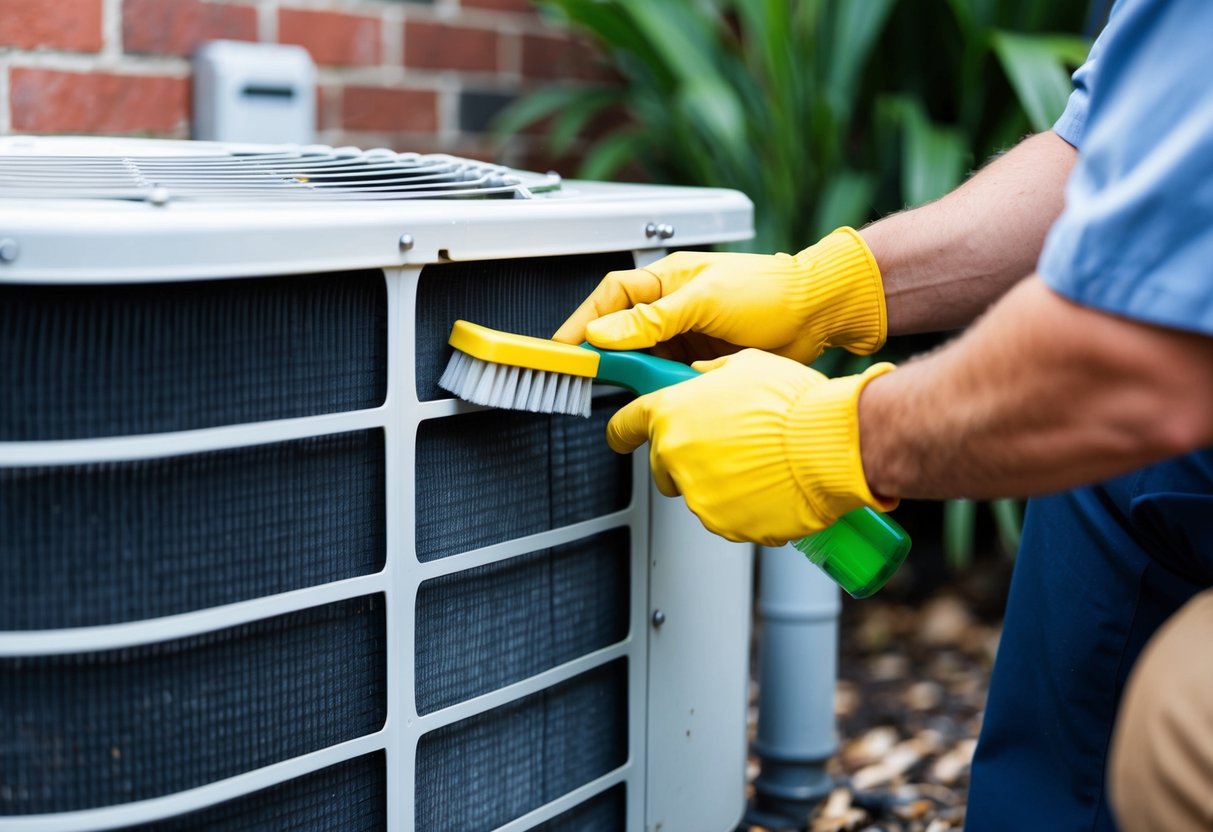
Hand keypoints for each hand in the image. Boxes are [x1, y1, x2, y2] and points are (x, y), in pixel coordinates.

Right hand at [553, 227, 886, 364]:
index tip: (564, 350)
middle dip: (608, 357)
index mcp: (667, 279)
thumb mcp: (705, 301)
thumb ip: (652, 320)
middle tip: (592, 379)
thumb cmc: (771, 290)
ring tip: (635, 390)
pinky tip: (664, 395)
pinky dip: (663, 388)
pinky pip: (669, 377)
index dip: (583, 323)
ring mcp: (687, 334)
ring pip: (644, 360)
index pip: (610, 298)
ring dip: (639, 376)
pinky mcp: (702, 361)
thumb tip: (605, 333)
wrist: (819, 313)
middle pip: (622, 333)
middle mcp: (673, 306)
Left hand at [606, 349, 896, 545]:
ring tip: (758, 463)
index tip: (621, 437)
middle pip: (662, 465)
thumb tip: (700, 378)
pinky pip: (724, 516)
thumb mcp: (746, 366)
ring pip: (696, 492)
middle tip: (726, 446)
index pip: (624, 425)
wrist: (831, 445)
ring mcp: (697, 495)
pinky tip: (768, 485)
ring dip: (718, 482)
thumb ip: (710, 376)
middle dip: (685, 458)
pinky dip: (741, 506)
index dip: (623, 431)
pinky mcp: (723, 524)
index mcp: (671, 413)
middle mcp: (675, 456)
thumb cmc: (793, 404)